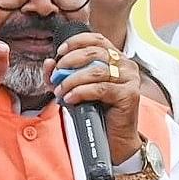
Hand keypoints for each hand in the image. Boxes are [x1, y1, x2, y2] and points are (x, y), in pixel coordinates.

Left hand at [49, 28, 145, 162]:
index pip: (98, 39)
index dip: (77, 41)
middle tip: (57, 74)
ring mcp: (130, 79)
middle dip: (70, 62)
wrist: (113, 139)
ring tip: (60, 91)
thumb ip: (61, 75)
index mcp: (116, 59)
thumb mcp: (76, 89)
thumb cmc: (97, 113)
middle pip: (95, 53)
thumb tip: (48, 62)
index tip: (60, 51)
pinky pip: (100, 88)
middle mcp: (126, 65)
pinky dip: (81, 92)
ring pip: (96, 71)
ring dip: (72, 80)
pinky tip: (70, 98)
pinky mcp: (129, 95)